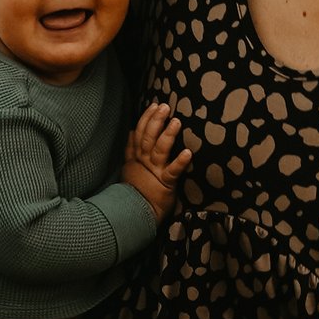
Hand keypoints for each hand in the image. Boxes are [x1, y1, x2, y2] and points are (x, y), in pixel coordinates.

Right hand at [123, 102, 192, 218]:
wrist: (136, 214)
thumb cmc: (137, 191)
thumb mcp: (130, 167)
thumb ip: (131, 149)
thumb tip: (132, 131)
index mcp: (137, 157)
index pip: (140, 133)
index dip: (146, 118)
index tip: (154, 105)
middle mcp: (144, 162)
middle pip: (148, 138)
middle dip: (156, 121)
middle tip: (164, 106)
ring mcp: (155, 172)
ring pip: (159, 150)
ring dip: (168, 135)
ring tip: (176, 122)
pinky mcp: (165, 184)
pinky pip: (173, 172)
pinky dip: (180, 162)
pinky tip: (188, 153)